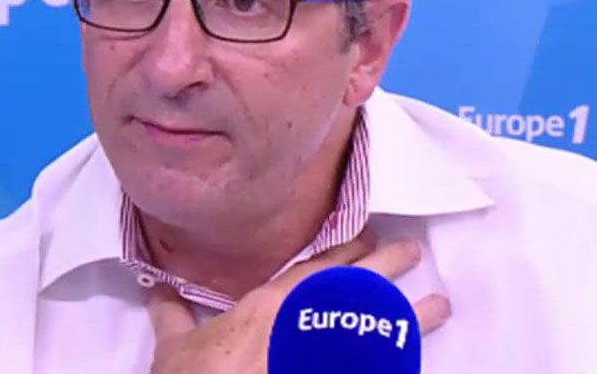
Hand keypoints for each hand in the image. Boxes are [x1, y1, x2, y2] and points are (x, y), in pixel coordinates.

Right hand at [146, 232, 450, 373]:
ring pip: (377, 332)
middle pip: (355, 290)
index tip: (366, 236)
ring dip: (410, 318)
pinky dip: (395, 365)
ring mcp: (325, 362)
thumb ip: (172, 316)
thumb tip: (157, 290)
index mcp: (268, 309)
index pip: (315, 269)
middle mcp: (303, 328)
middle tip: (412, 250)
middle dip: (386, 268)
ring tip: (439, 306)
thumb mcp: (175, 349)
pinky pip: (374, 371)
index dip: (343, 251)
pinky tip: (417, 360)